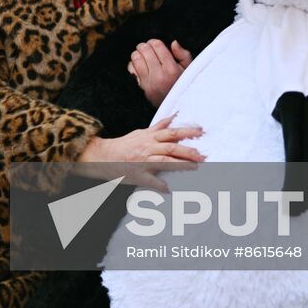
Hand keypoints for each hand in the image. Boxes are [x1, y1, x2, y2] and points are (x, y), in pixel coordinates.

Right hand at [75, 116, 204, 189]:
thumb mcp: (141, 133)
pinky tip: (169, 190)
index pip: (171, 132)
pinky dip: (159, 185)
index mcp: (149, 137)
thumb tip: (173, 117)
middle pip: (171, 147)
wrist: (104, 156)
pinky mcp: (137, 174)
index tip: (201, 133)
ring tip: (195, 167)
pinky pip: (150, 181)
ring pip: (165, 161)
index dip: (187, 131)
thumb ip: (158, 127)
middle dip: (189, 150)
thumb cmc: (125, 145)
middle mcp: (148, 147)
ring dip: (181, 164)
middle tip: (203, 154)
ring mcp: (143, 161)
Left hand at [129, 39, 192, 107]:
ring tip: (144, 57)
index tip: (156, 45)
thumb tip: (173, 42)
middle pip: (144, 49)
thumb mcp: (189, 70)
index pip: (156, 45)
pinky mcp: (141, 88)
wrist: (178, 109)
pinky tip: (140, 67)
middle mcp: (158, 76)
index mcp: (171, 69)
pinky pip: (131, 70)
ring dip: (138, 54)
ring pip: (135, 58)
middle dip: (145, 46)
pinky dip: (133, 65)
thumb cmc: (184, 86)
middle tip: (148, 49)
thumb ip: (183, 54)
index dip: (155, 42)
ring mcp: (148, 83)